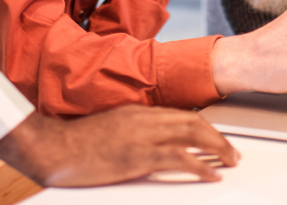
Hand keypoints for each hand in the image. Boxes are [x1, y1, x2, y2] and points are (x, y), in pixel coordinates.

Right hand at [0, 105, 239, 186]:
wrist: (53, 147)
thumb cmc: (75, 143)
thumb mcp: (107, 130)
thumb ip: (130, 131)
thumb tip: (148, 143)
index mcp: (136, 112)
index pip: (179, 116)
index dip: (203, 128)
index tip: (215, 139)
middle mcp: (143, 119)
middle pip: (191, 123)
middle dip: (217, 137)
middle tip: (232, 152)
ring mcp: (141, 136)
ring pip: (190, 135)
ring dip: (216, 148)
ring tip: (230, 161)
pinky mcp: (136, 156)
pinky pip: (177, 157)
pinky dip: (199, 165)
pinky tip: (211, 174)